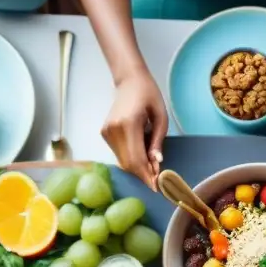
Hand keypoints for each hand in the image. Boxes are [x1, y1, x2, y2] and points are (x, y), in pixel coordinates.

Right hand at [101, 70, 167, 190]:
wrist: (129, 80)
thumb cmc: (149, 95)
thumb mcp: (161, 117)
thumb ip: (157, 141)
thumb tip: (156, 163)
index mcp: (128, 124)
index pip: (136, 158)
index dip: (147, 175)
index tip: (157, 186)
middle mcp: (113, 130)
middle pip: (128, 163)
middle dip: (143, 174)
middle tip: (157, 178)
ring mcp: (106, 132)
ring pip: (122, 161)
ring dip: (137, 167)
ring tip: (152, 164)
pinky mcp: (104, 133)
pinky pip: (119, 154)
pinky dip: (131, 159)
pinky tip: (141, 153)